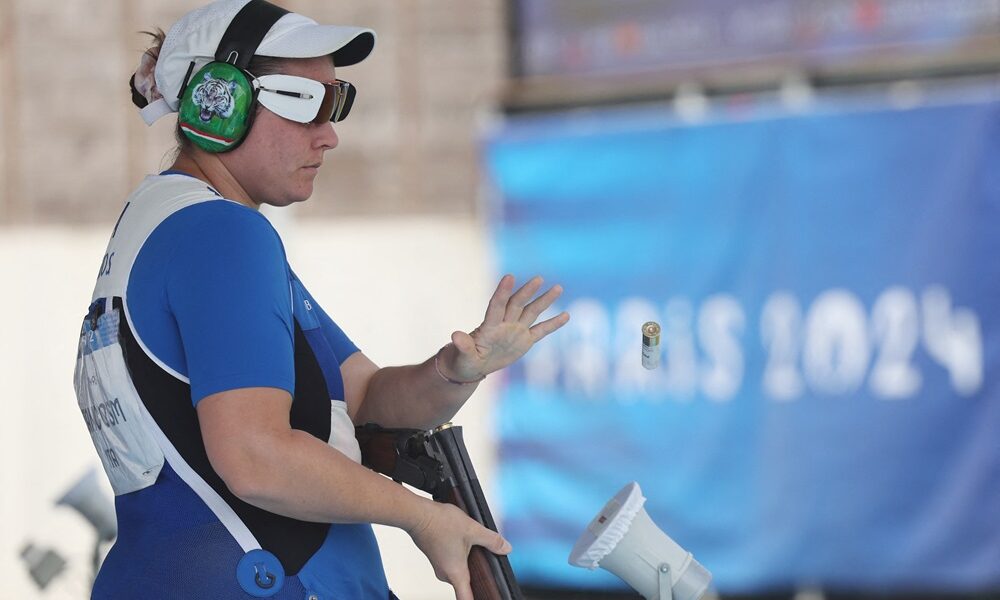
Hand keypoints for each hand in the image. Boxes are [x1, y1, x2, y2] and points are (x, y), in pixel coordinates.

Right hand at [407, 500, 511, 599]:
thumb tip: (506, 548)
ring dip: (467, 562)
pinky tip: (462, 539)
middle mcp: (445, 573)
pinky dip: (459, 555)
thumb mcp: (473, 530)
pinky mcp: (436, 556)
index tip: (486, 598)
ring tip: (472, 544)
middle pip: (464, 584)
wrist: (417, 514)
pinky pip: (451, 562)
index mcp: (456, 573)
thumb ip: (491, 540)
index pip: (466, 599)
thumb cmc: (440, 523)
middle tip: (484, 561)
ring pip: (457, 570)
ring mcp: (439, 566)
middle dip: (476, 575)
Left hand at [443, 274, 569, 380]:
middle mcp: (504, 324)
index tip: (509, 277)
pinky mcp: (524, 341)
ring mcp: (516, 331)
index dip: (502, 292)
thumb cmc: (463, 361)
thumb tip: (455, 335)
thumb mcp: (462, 356)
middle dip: (527, 292)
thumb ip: (463, 345)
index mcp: (489, 326)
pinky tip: (566, 315)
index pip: (496, 305)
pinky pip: (541, 331)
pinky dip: (553, 324)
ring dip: (544, 301)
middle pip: (517, 304)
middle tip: (538, 278)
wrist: (473, 366)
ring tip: (558, 287)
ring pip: (532, 312)